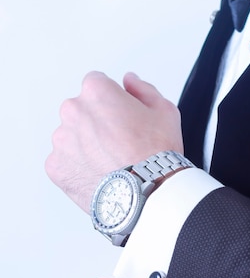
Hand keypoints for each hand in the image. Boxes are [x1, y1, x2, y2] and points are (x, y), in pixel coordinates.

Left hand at [45, 71, 183, 212]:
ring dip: (87, 146)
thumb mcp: (165, 111)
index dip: (114, 102)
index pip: (98, 85)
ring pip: (72, 138)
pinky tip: (101, 175)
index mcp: (96, 92)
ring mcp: (61, 140)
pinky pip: (65, 163)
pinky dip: (79, 168)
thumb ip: (143, 89)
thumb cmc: (156, 155)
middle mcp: (73, 111)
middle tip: (120, 144)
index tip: (123, 119)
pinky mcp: (56, 167)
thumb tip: (129, 81)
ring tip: (112, 164)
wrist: (147, 195)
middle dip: (97, 123)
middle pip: (82, 111)